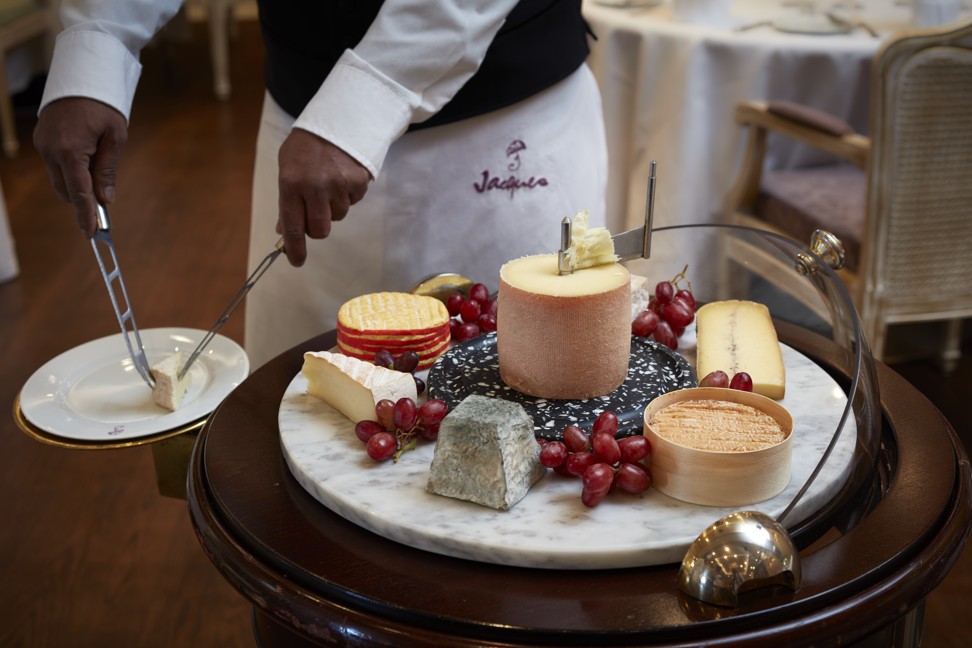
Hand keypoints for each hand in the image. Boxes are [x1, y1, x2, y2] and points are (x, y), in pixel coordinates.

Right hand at [33, 98, 127, 236]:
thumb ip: (107, 170)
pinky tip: (85, 156)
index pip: (79, 192)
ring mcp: (42, 145)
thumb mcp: (115, 138)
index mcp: (70, 150)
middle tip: (105, 198)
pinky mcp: (40, 140)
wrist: (81, 76)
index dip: (86, 214)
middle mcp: (50, 150)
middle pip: (66, 191)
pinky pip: (55, 165)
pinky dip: (70, 169)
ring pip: (59, 180)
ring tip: (97, 165)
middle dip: (83, 199)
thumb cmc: (103, 106)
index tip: (91, 233)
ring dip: (77, 183)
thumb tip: (105, 200)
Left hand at [277, 129, 370, 265]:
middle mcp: (315, 187)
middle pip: (320, 229)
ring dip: (333, 207)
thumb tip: (284, 230)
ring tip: (330, 182)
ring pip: (339, 216)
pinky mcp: (359, 182)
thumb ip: (286, 200)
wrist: (338, 119)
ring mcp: (339, 185)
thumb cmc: (307, 146)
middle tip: (315, 212)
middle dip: (318, 227)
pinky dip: (348, 194)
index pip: (293, 226)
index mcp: (291, 184)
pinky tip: (342, 176)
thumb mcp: (288, 168)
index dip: (295, 248)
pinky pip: (354, 201)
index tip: (296, 261)